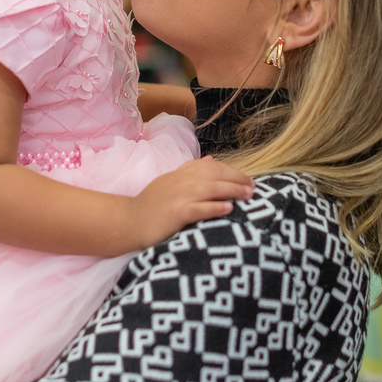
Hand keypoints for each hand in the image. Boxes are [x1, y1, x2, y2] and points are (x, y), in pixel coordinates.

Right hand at [128, 156, 253, 248]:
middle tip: (253, 187)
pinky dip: (215, 207)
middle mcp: (181, 181)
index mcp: (180, 173)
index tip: (245, 178)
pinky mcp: (176, 213)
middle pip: (215, 174)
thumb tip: (211, 160)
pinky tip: (229, 209)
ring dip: (232, 190)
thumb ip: (190, 171)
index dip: (231, 170)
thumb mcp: (170, 182)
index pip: (210, 166)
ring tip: (248, 195)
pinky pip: (199, 208)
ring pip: (211, 188)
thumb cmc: (151, 206)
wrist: (128, 221)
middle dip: (237, 179)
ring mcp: (178, 196)